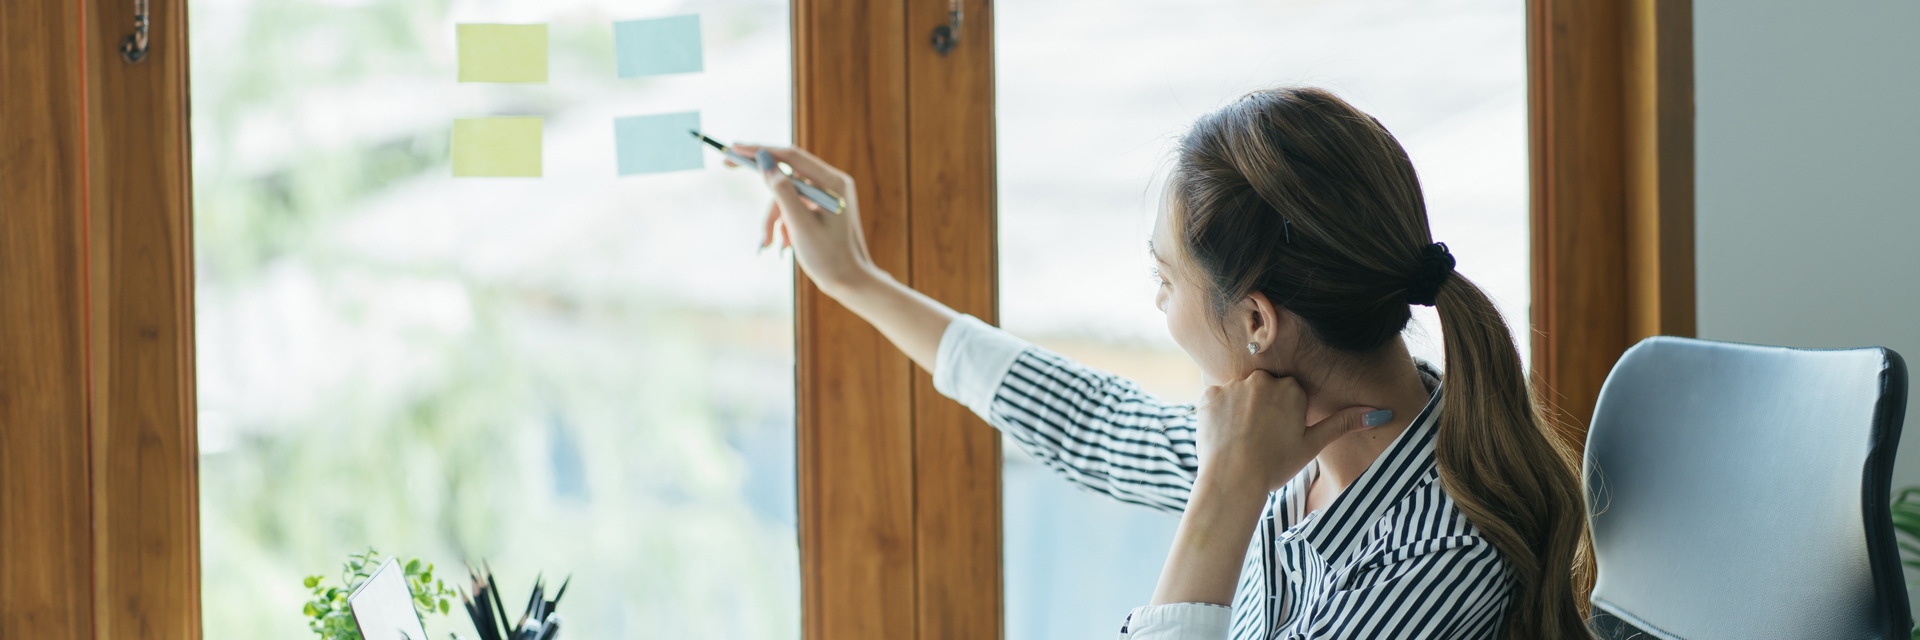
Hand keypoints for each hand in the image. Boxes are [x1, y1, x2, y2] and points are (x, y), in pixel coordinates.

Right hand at [732, 144, 876, 294]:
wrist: (850, 282)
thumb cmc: (829, 257)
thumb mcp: (800, 224)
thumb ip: (782, 190)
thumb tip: (764, 160)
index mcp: (833, 182)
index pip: (791, 156)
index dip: (760, 149)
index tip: (735, 147)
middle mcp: (832, 183)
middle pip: (787, 173)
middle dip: (764, 189)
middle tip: (728, 166)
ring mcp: (826, 195)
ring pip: (786, 194)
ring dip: (774, 217)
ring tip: (769, 242)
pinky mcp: (820, 207)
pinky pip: (793, 206)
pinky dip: (783, 223)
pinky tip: (784, 243)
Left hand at [1194, 370, 1378, 497]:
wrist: (1233, 480)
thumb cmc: (1275, 465)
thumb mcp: (1312, 445)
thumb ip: (1343, 424)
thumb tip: (1380, 413)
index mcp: (1290, 388)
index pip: (1289, 394)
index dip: (1285, 417)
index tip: (1279, 436)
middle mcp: (1262, 379)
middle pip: (1264, 390)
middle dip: (1263, 410)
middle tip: (1259, 440)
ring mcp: (1233, 385)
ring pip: (1240, 394)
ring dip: (1240, 411)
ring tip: (1241, 439)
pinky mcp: (1208, 394)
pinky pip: (1216, 399)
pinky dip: (1219, 415)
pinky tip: (1223, 435)